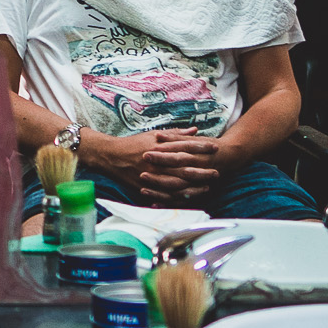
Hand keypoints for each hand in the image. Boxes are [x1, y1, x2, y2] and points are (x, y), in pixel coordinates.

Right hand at [82, 131, 219, 198]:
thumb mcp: (154, 134)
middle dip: (202, 170)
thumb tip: (195, 130)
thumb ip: (175, 134)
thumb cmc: (134, 144)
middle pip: (184, 167)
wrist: (111, 156)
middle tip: (217, 172)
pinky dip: (178, 197)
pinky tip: (189, 197)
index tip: (215, 148)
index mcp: (159, 147)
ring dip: (194, 186)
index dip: (201, 147)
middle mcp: (156, 162)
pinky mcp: (145, 188)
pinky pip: (164, 195)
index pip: (184, 146)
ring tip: (207, 186)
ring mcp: (151, 176)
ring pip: (177, 184)